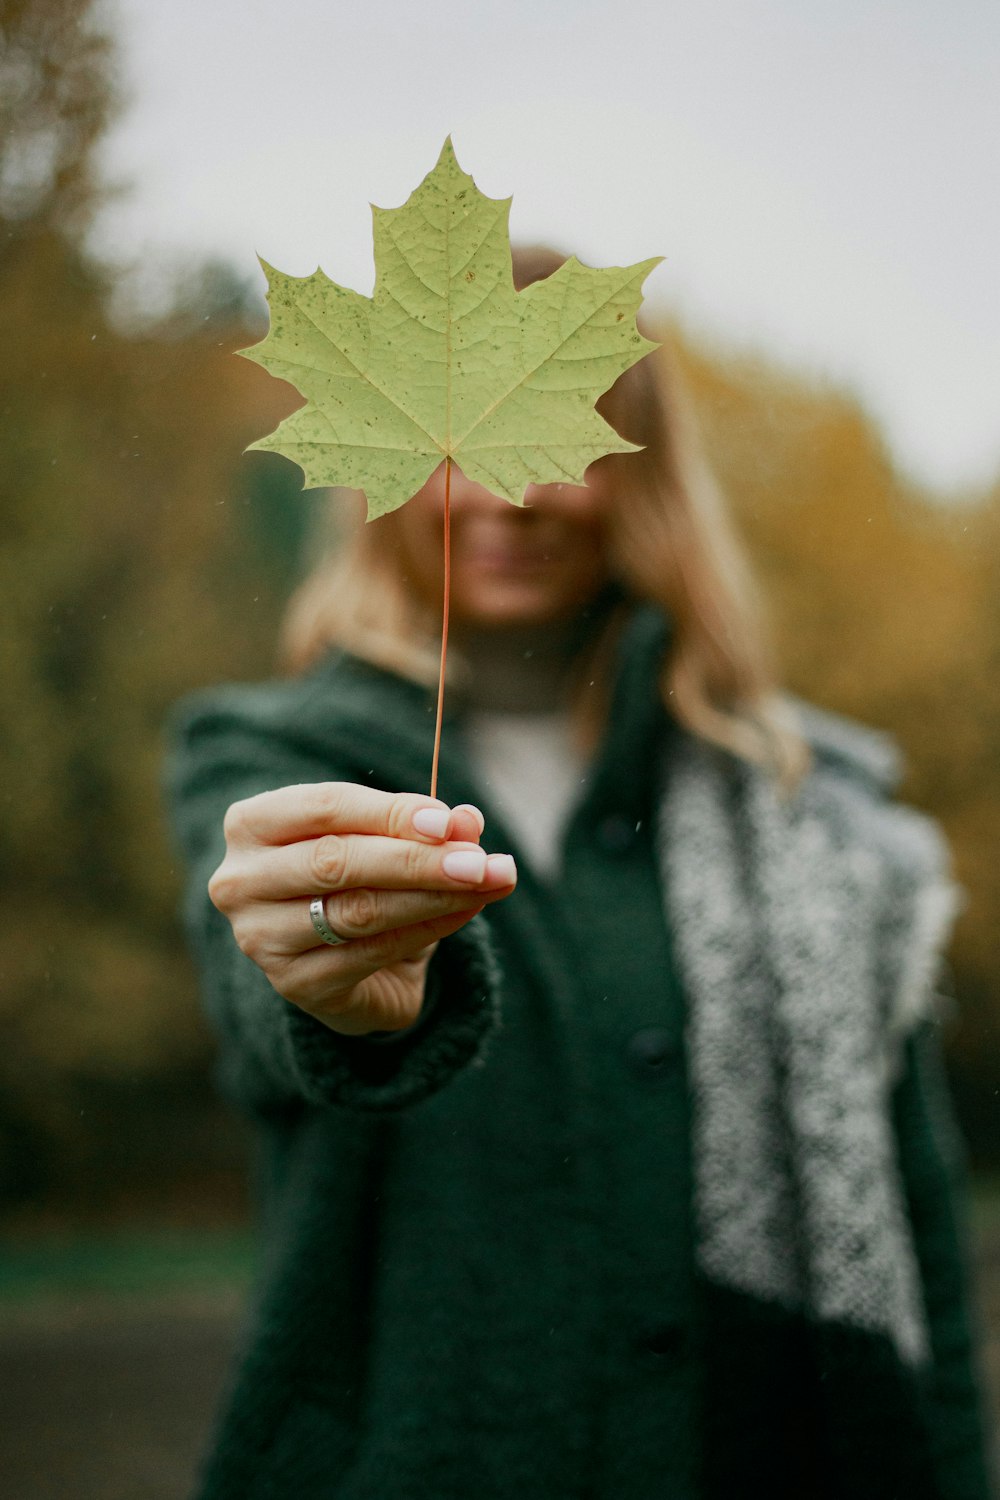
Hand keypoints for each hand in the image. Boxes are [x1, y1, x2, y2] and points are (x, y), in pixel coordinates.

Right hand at [208, 783, 516, 1036]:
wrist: (343, 960)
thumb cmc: (359, 877)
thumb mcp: (389, 840)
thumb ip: (427, 826)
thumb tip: (468, 822)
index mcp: (253, 825)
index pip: (324, 807)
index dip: (390, 813)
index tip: (449, 822)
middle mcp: (242, 881)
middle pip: (337, 860)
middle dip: (417, 859)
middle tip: (480, 860)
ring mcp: (262, 938)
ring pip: (358, 910)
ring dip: (433, 895)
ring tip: (487, 881)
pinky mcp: (295, 984)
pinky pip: (373, 952)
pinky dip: (429, 928)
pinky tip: (467, 911)